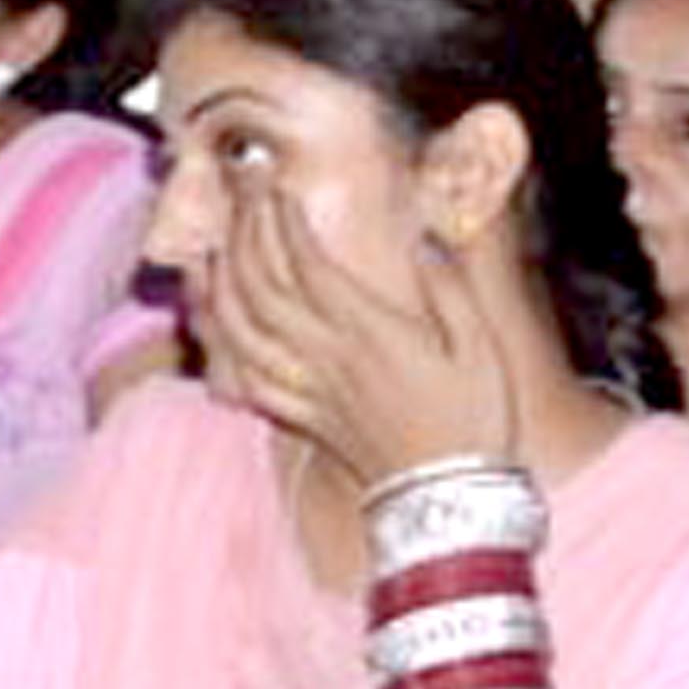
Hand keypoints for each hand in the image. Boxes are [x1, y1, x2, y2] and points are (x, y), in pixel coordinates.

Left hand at [202, 161, 517, 496]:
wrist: (454, 500)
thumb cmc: (477, 418)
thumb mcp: (482, 346)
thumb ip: (450, 288)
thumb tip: (422, 240)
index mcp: (372, 333)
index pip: (308, 266)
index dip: (282, 223)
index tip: (275, 189)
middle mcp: (329, 358)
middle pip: (263, 290)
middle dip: (244, 238)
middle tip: (239, 200)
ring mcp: (311, 391)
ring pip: (242, 334)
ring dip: (216, 289)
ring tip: (205, 251)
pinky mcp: (306, 419)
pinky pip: (248, 381)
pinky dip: (222, 349)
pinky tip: (211, 325)